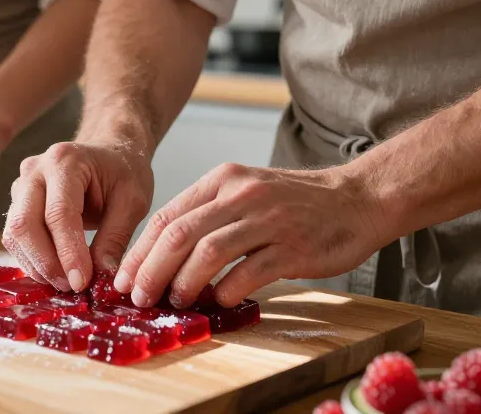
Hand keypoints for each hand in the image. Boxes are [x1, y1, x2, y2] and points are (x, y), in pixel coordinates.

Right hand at [2, 140, 152, 291]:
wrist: (108, 152)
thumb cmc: (122, 171)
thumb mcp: (132, 201)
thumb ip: (116, 237)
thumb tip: (103, 276)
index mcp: (66, 161)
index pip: (59, 213)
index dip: (68, 252)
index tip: (82, 282)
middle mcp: (35, 170)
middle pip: (25, 223)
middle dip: (46, 262)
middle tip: (72, 286)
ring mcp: (21, 185)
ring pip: (14, 233)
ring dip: (37, 264)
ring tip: (65, 282)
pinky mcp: (16, 202)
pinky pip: (14, 237)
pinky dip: (32, 259)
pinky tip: (54, 271)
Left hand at [114, 163, 387, 308]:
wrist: (357, 199)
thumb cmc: (294, 204)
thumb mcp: (243, 193)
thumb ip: (206, 217)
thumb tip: (161, 258)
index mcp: (222, 181)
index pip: (166, 216)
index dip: (140, 252)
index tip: (124, 279)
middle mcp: (241, 195)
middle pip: (179, 234)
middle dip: (151, 270)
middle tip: (139, 297)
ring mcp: (268, 219)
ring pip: (208, 252)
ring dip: (184, 282)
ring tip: (175, 300)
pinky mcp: (293, 246)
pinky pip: (248, 271)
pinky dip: (227, 290)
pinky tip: (219, 299)